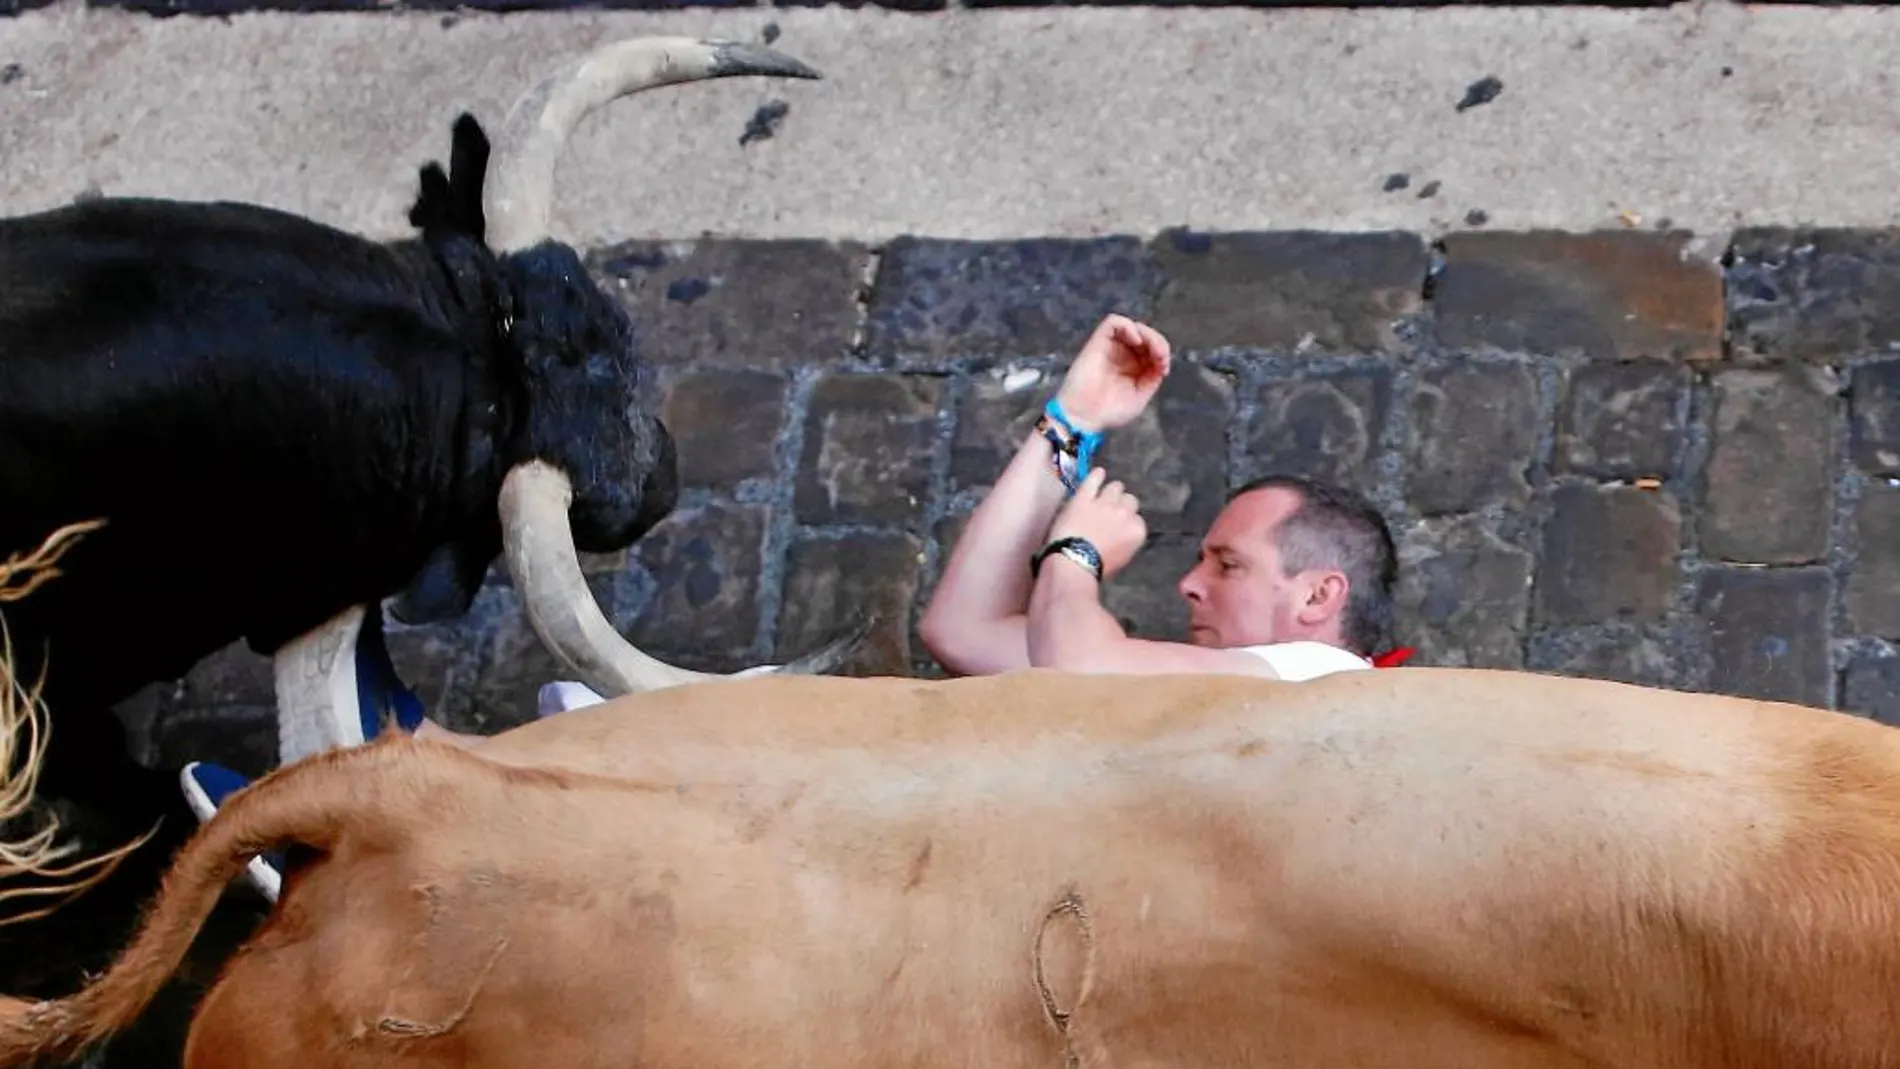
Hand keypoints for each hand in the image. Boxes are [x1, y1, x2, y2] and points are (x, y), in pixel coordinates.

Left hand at [1047, 468, 1146, 579]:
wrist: (1074, 563)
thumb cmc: (1097, 568)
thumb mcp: (1121, 558)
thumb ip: (1125, 540)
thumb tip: (1120, 534)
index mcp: (1137, 531)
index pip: (1137, 519)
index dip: (1127, 520)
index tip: (1119, 524)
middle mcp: (1124, 514)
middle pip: (1129, 500)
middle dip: (1121, 504)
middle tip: (1111, 509)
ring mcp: (1104, 503)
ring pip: (1114, 487)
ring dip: (1111, 490)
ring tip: (1105, 492)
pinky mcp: (1084, 498)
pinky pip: (1093, 480)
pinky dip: (1096, 475)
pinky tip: (1098, 472)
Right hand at [1053, 314, 1171, 431]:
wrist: (1085, 416)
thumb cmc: (1109, 411)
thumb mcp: (1140, 395)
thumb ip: (1152, 376)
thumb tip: (1160, 361)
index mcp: (1133, 367)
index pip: (1152, 349)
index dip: (1163, 354)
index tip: (1163, 369)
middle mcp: (1122, 354)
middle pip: (1145, 335)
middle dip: (1159, 343)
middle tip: (1161, 358)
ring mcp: (1110, 347)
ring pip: (1133, 326)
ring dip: (1148, 334)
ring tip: (1153, 351)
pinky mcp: (1098, 341)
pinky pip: (1114, 322)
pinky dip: (1129, 327)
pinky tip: (1137, 341)